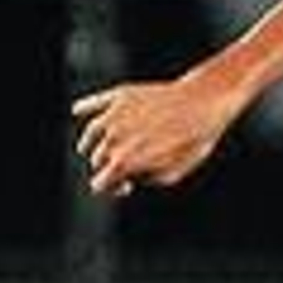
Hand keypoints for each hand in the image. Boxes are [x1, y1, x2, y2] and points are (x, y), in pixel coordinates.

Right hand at [72, 79, 234, 196]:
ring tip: (99, 147)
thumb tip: (132, 176)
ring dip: (92, 143)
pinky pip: (93, 103)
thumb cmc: (194, 139)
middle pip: (97, 158)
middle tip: (123, 168)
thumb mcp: (175, 172)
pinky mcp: (119, 95)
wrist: (203, 102)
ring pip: (90, 134)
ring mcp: (114, 114)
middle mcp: (113, 137)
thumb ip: (148, 179)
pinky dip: (84, 108)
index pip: (100, 182)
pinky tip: (78, 111)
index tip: (121, 186)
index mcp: (125, 160)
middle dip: (107, 165)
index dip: (109, 188)